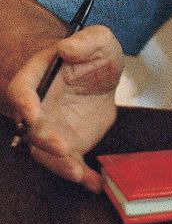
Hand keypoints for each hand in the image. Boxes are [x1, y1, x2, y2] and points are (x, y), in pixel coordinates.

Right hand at [7, 24, 123, 191]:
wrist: (98, 75)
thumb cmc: (91, 56)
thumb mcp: (98, 40)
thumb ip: (86, 40)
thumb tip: (69, 47)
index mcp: (38, 78)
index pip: (21, 91)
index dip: (24, 103)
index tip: (32, 114)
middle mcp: (39, 108)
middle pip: (32, 128)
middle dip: (44, 140)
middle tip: (63, 147)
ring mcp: (52, 129)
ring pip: (46, 152)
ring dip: (60, 164)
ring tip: (78, 173)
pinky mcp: (69, 144)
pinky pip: (72, 164)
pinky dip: (83, 176)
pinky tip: (96, 183)